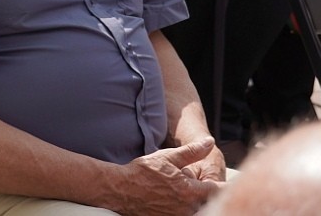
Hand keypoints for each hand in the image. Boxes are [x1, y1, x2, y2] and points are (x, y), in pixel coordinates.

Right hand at [106, 139, 221, 215]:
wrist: (121, 189)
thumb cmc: (143, 172)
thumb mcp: (168, 157)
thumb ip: (192, 152)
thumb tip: (209, 143)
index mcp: (190, 191)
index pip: (219, 191)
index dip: (226, 187)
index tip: (230, 184)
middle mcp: (188, 208)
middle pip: (211, 205)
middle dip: (210, 196)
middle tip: (203, 186)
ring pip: (198, 211)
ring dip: (198, 203)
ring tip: (185, 192)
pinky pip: (185, 215)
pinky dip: (186, 208)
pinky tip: (174, 199)